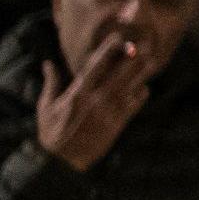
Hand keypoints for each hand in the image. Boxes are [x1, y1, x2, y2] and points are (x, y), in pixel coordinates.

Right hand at [35, 33, 151, 171]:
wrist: (63, 162)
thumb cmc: (52, 133)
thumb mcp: (46, 107)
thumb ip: (51, 84)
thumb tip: (48, 63)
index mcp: (78, 94)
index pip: (95, 67)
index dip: (108, 50)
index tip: (118, 36)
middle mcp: (97, 101)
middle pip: (119, 75)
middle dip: (133, 59)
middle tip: (146, 43)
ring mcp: (109, 113)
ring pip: (130, 88)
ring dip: (141, 73)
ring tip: (152, 59)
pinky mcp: (118, 124)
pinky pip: (133, 106)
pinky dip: (140, 95)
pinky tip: (144, 86)